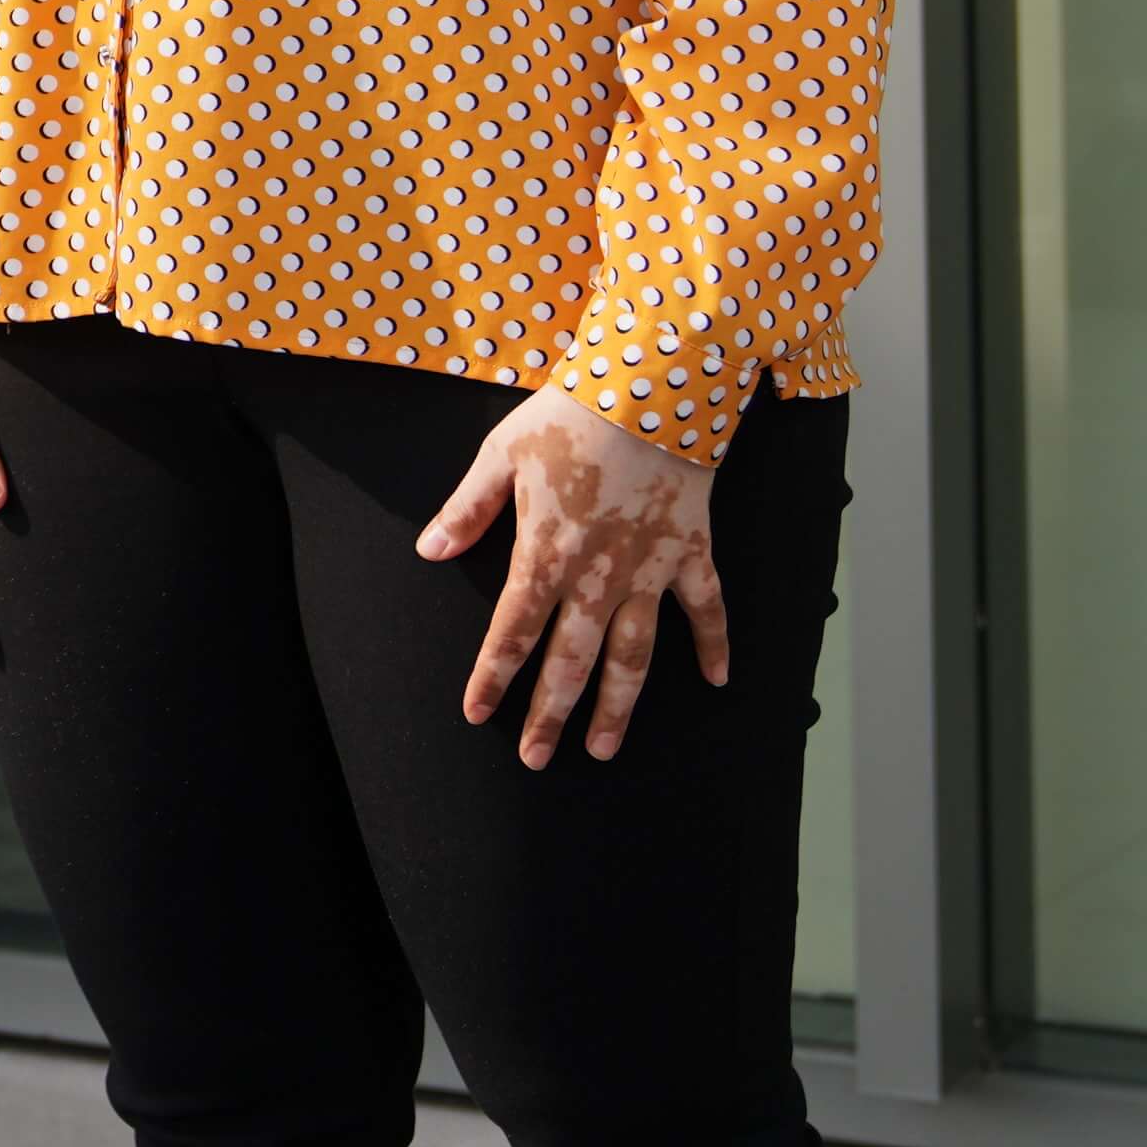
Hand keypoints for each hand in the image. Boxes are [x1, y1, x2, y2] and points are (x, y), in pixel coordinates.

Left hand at [415, 387, 729, 767]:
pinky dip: (714, 645)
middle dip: (550, 714)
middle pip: (571, 660)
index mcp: (547, 553)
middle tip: (537, 760)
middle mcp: (599, 575)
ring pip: (634, 654)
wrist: (653, 387)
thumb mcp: (501, 454)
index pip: (513, 631)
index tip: (477, 713)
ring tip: (603, 749)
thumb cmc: (570, 416)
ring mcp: (651, 568)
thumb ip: (468, 509)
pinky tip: (717, 681)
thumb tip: (429, 550)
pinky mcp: (692, 550)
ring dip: (619, 705)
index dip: (493, 675)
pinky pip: (707, 608)